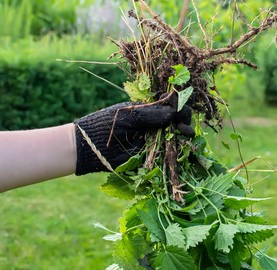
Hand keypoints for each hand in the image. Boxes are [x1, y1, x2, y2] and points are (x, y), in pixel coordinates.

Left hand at [73, 97, 191, 174]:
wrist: (92, 146)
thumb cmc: (108, 125)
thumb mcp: (131, 115)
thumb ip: (153, 114)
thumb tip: (175, 112)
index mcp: (148, 111)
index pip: (170, 106)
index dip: (178, 105)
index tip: (179, 107)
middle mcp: (153, 126)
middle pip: (176, 121)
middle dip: (183, 119)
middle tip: (183, 123)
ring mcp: (153, 141)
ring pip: (175, 137)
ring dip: (184, 133)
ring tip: (185, 133)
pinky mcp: (151, 157)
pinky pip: (168, 153)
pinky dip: (178, 149)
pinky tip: (182, 144)